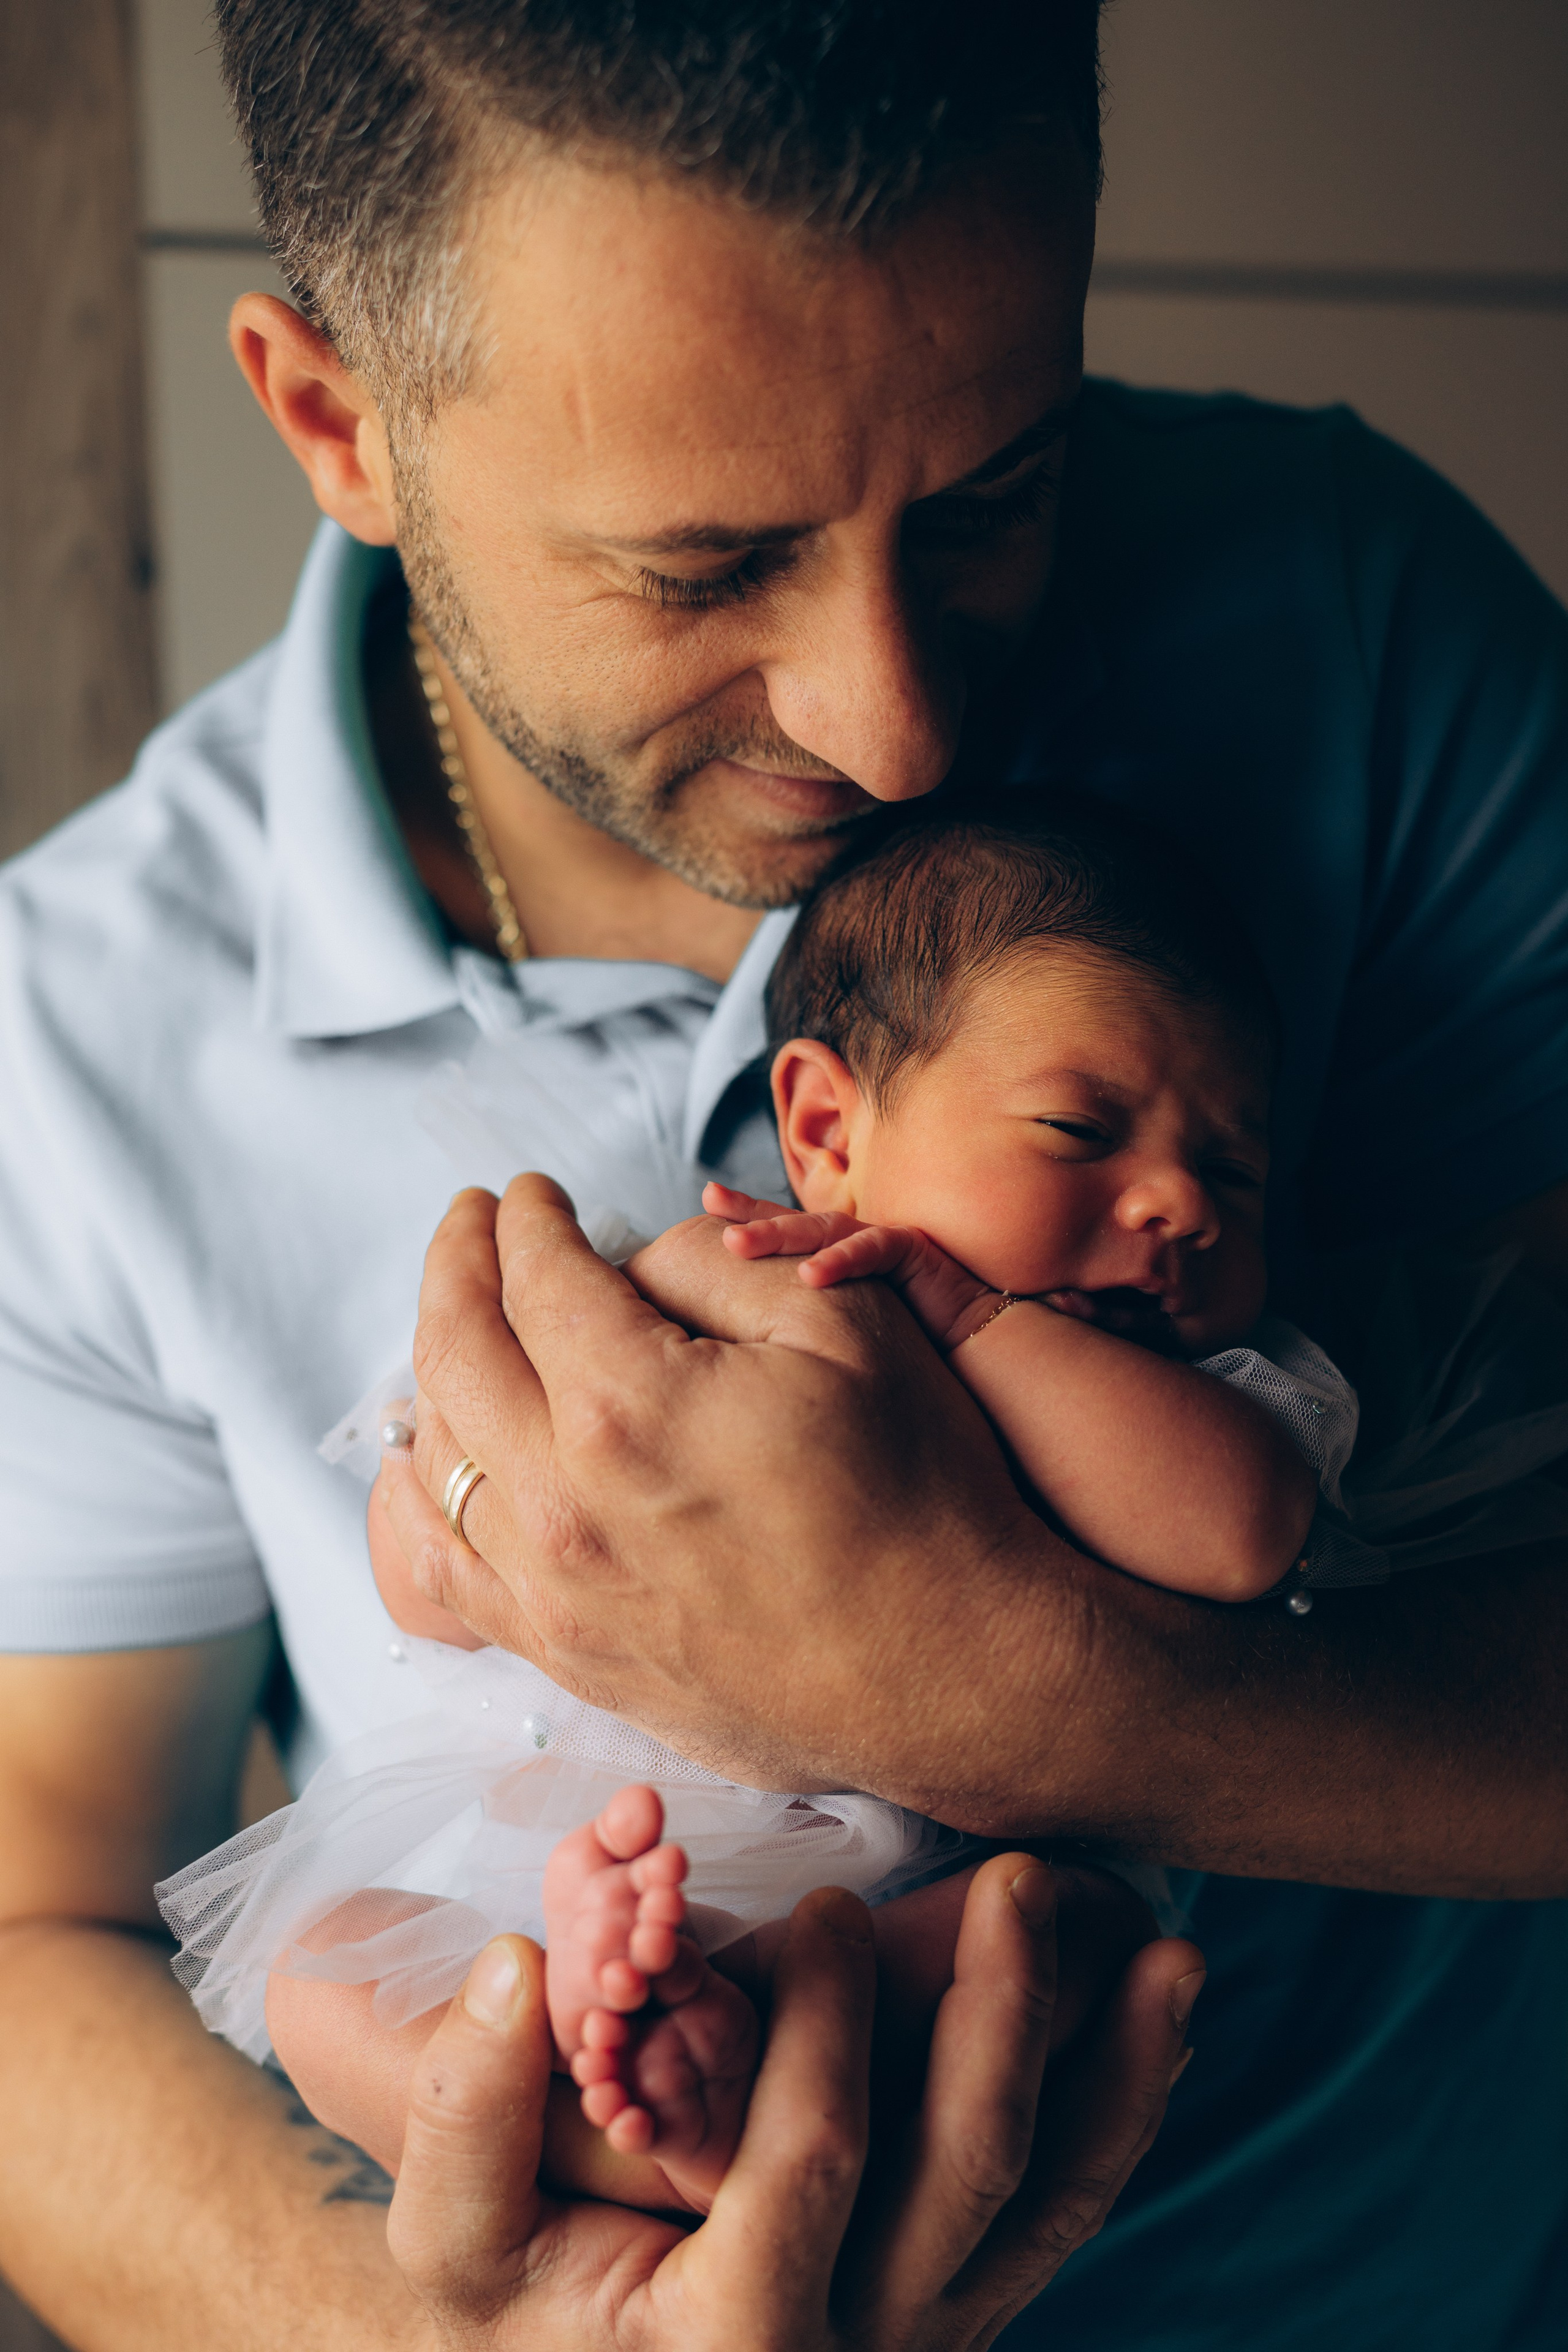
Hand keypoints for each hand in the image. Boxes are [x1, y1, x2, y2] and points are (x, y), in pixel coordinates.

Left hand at [375, 1175, 1063, 1814]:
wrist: (957, 1671)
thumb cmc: (921, 1494)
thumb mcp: (844, 1323)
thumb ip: (712, 1264)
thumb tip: (626, 1262)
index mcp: (626, 1404)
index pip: (536, 1276)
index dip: (529, 1217)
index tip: (534, 1192)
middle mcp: (562, 1502)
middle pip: (456, 1352)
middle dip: (457, 1263)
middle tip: (473, 1220)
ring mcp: (554, 1592)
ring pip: (432, 1460)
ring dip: (431, 1370)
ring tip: (457, 1321)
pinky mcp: (567, 1656)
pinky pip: (441, 1572)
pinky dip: (416, 1501)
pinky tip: (432, 1461)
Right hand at [386, 1856, 1204, 2350]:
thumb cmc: (517, 2309)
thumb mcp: (453, 2246)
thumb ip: (467, 2118)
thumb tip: (512, 1967)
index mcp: (733, 2340)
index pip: (808, 2164)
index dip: (828, 2029)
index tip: (832, 1905)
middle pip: (967, 2176)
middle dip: (1003, 2017)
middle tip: (1018, 1881)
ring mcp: (929, 2336)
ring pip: (1048, 2206)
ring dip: (1115, 2072)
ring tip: (1168, 1950)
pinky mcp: (965, 2306)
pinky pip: (1060, 2216)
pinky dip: (1120, 2115)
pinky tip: (1162, 2018)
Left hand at [704, 1182, 1000, 1349]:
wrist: (979, 1356)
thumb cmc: (910, 1351)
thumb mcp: (842, 1337)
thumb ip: (801, 1330)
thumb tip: (743, 1354)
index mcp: (835, 1259)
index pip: (782, 1234)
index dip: (744, 1215)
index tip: (705, 1200)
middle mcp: (855, 1244)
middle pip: (794, 1223)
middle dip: (751, 1213)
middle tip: (710, 1204)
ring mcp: (883, 1242)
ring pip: (825, 1230)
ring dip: (780, 1235)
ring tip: (737, 1244)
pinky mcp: (914, 1250)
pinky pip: (874, 1248)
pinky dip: (842, 1260)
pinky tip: (810, 1276)